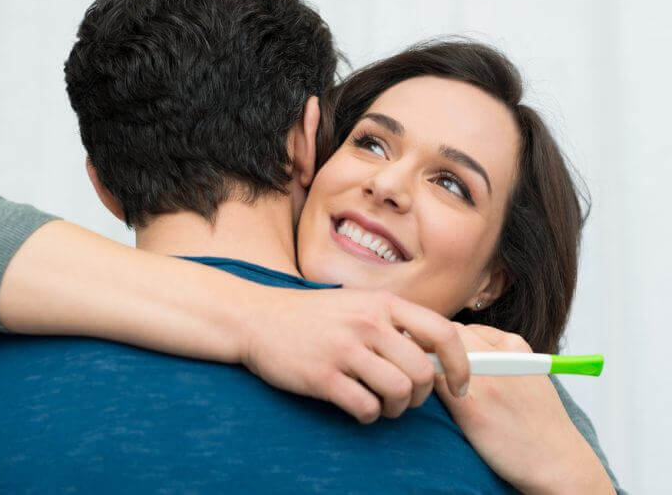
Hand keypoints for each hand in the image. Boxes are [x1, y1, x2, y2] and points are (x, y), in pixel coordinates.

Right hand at [240, 288, 469, 423]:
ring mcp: (345, 350)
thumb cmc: (311, 316)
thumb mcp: (357, 303)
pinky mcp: (323, 376)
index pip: (443, 333)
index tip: (460, 385)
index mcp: (382, 303)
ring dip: (397, 409)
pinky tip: (357, 405)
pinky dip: (369, 415)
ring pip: (400, 392)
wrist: (257, 319)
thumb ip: (393, 322)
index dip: (460, 364)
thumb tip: (436, 354)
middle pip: (423, 372)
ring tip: (383, 404)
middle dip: (422, 396)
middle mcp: (368, 323)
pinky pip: (367, 408)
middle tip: (407, 399)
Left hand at [433, 324, 614, 493]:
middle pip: (447, 335)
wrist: (557, 460)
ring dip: (428, 367)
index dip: (448, 346)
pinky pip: (433, 381)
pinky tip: (432, 402)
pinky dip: (426, 387)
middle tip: (430, 373)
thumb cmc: (538, 421)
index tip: (445, 364)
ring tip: (430, 388)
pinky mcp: (469, 405)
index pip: (464, 329)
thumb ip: (497, 356)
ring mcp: (483, 379)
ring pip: (437, 354)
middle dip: (434, 351)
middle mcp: (498, 356)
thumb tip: (458, 350)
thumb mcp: (527, 373)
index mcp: (514, 345)